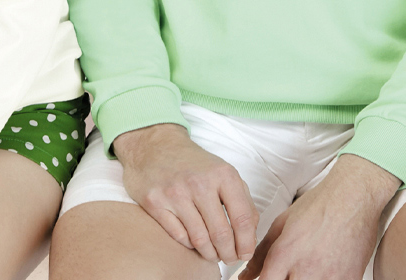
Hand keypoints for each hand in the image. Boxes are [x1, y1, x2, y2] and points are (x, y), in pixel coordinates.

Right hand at [113, 123, 257, 264]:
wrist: (156, 146)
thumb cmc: (194, 163)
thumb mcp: (224, 172)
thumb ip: (243, 201)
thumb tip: (250, 236)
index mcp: (222, 174)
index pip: (243, 219)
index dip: (247, 244)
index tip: (246, 254)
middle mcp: (199, 183)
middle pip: (221, 235)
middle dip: (229, 255)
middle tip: (229, 258)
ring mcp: (175, 193)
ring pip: (200, 241)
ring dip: (210, 254)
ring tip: (213, 254)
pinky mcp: (155, 202)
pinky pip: (179, 236)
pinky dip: (190, 244)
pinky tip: (193, 240)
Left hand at [241, 154, 399, 279]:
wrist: (353, 198)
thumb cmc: (317, 206)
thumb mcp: (283, 224)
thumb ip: (262, 253)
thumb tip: (245, 276)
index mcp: (285, 253)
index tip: (264, 279)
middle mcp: (305, 270)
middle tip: (286, 272)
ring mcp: (328, 279)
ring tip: (303, 270)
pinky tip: (321, 270)